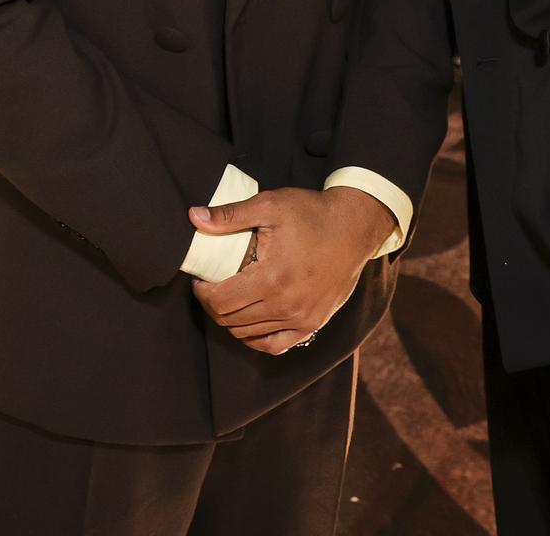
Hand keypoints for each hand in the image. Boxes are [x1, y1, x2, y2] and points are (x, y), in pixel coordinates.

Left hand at [190, 187, 395, 355]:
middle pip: (230, 321)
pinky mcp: (313, 324)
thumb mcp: (270, 205)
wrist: (355, 228)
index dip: (202, 293)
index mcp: (271, 278)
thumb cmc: (312, 213)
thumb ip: (230, 215)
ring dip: (231, 320)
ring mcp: (301, 319)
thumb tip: (194, 217)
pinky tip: (249, 324)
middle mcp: (286, 305)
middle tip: (211, 287)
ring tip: (229, 298)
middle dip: (213, 305)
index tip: (200, 279)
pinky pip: (276, 345)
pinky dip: (256, 339)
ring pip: (249, 334)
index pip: (220, 301)